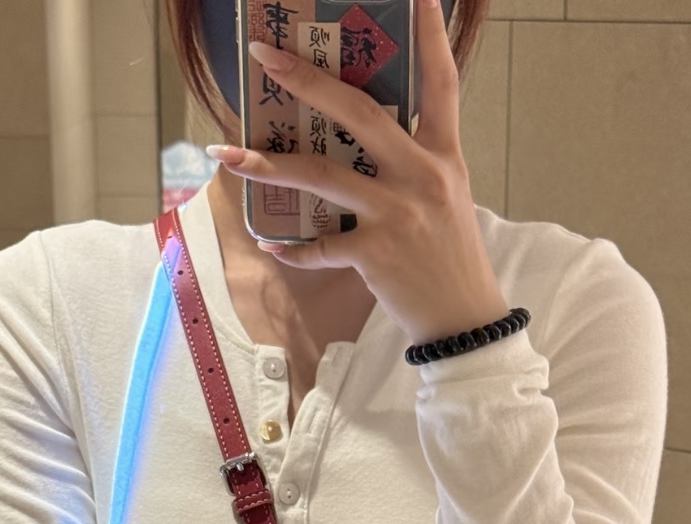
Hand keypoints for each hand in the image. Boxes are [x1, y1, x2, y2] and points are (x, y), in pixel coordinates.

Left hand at [204, 0, 510, 346]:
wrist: (463, 322)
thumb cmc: (451, 259)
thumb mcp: (446, 199)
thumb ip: (412, 166)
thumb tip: (362, 146)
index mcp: (443, 156)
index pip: (441, 83)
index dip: (432, 35)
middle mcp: (421, 176)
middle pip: (358, 112)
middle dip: (305, 80)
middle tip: (264, 56)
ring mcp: (397, 214)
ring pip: (322, 175)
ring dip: (268, 164)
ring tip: (227, 152)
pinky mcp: (376, 254)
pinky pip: (319, 246)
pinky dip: (292, 249)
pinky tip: (272, 244)